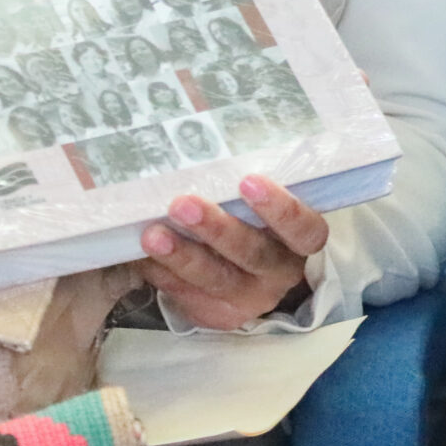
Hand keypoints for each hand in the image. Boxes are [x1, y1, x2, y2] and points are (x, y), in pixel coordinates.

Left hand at [136, 175, 327, 329]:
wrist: (242, 271)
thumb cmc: (250, 217)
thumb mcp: (260, 201)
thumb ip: (245, 177)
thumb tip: (204, 132)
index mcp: (299, 240)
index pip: (305, 229)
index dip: (281, 209)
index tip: (248, 180)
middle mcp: (278, 272)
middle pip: (253, 253)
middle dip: (217, 229)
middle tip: (183, 204)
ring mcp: (246, 296)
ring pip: (216, 277)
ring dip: (182, 254)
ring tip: (152, 234)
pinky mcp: (214, 313)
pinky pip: (186, 293)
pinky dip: (162, 272)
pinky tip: (141, 254)